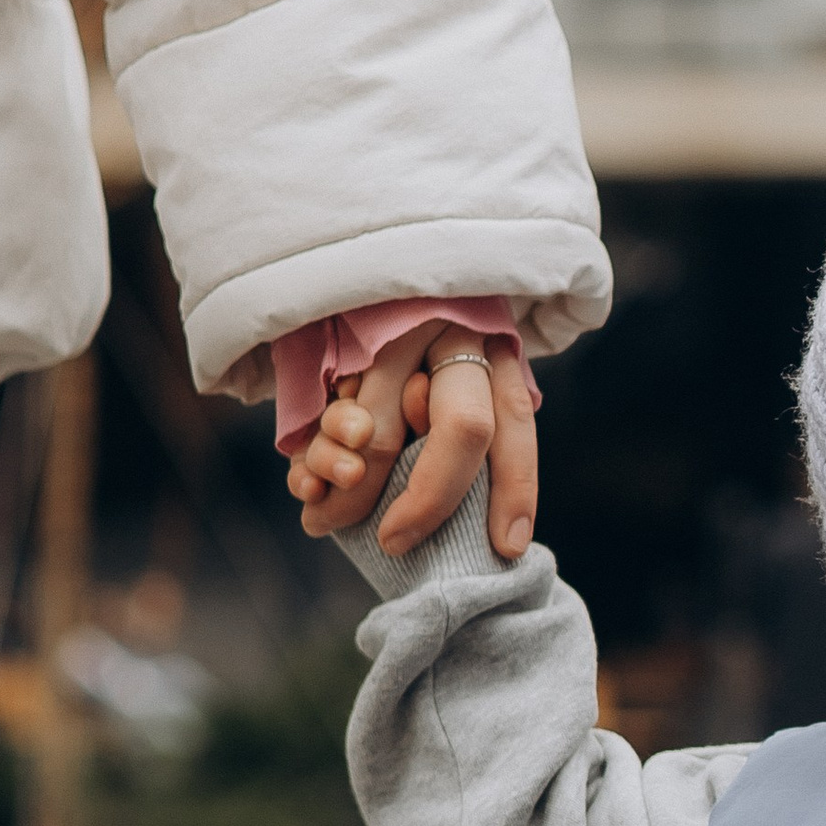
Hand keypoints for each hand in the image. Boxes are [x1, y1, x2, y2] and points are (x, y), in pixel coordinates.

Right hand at [284, 323, 536, 559]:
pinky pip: (325, 414)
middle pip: (461, 428)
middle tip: (394, 542)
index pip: (513, 422)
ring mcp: (391, 332)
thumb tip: (499, 529)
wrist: (364, 278)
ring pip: (382, 429)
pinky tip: (309, 487)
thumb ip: (471, 433)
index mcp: (492, 348)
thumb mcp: (463, 380)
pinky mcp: (333, 336)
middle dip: (431, 500)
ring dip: (355, 489)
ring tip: (329, 520)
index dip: (517, 488)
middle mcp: (450, 333)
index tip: (508, 546)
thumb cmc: (417, 353)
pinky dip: (313, 460)